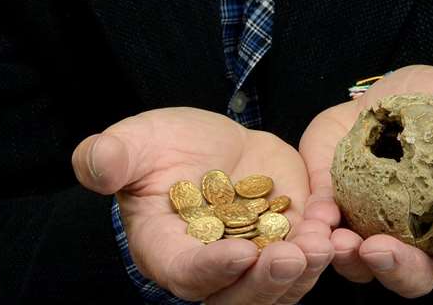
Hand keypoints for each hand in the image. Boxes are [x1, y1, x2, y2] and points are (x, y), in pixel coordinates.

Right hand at [73, 107, 333, 303]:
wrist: (204, 143)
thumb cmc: (157, 148)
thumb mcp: (132, 144)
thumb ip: (110, 158)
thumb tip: (96, 163)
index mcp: (168, 253)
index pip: (190, 274)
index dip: (213, 269)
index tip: (240, 254)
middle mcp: (213, 268)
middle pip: (242, 295)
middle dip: (270, 281)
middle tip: (294, 256)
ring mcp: (254, 258)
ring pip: (281, 284)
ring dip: (306, 270)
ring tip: (325, 243)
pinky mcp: (285, 240)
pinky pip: (309, 255)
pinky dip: (325, 245)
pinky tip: (337, 224)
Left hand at [297, 66, 432, 296]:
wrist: (370, 98)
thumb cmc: (423, 102)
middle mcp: (423, 239)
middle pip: (422, 277)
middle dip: (403, 271)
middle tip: (381, 248)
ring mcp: (378, 236)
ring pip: (369, 269)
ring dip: (354, 263)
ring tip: (340, 241)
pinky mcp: (338, 224)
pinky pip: (328, 242)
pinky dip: (321, 235)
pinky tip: (316, 219)